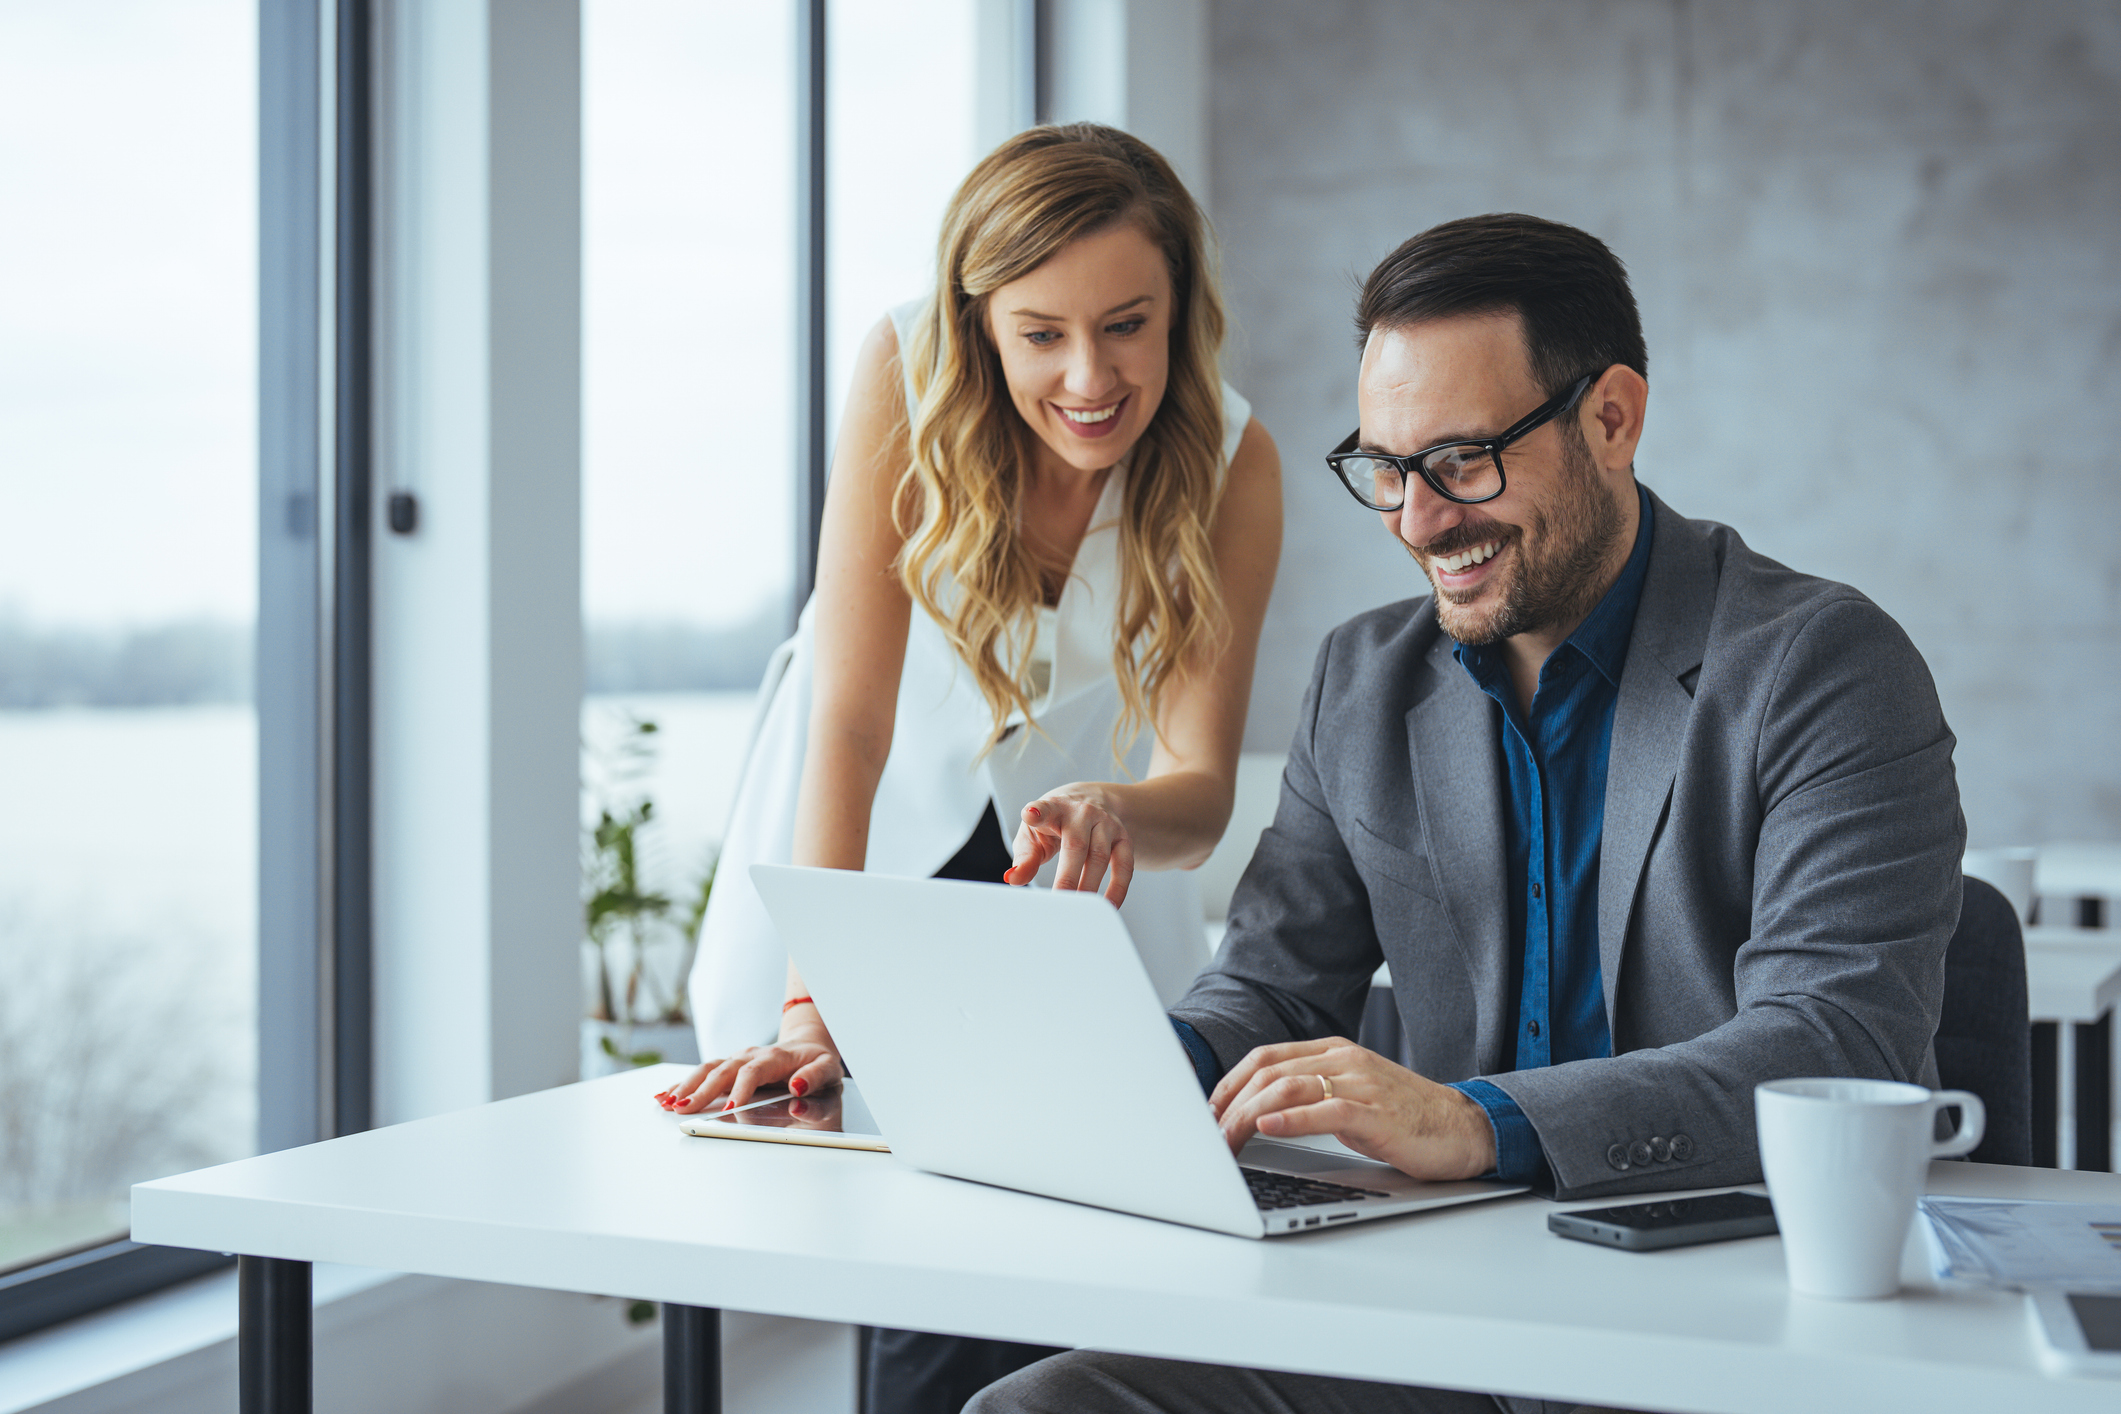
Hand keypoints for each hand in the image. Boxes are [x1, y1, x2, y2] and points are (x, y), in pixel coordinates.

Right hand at [657, 1004, 843, 1114]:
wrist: (808, 1044)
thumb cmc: (817, 1061)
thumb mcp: (828, 1069)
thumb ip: (814, 1078)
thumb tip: (797, 1089)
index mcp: (775, 1057)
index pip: (753, 1071)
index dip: (741, 1088)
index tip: (730, 1108)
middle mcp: (751, 1055)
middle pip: (723, 1070)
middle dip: (702, 1090)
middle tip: (684, 1109)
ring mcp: (738, 1058)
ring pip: (707, 1069)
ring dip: (686, 1086)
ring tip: (667, 1103)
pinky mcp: (729, 1065)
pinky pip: (704, 1072)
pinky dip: (684, 1083)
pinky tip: (665, 1095)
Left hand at [1004, 783, 1133, 904]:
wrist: (1092, 800)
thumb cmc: (1055, 822)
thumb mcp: (1034, 833)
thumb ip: (1024, 857)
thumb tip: (1013, 879)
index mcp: (1054, 808)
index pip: (1045, 808)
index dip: (1037, 812)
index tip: (1030, 815)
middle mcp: (1082, 813)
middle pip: (1076, 845)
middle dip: (1067, 877)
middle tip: (1059, 902)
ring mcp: (1106, 824)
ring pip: (1100, 857)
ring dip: (1089, 886)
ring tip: (1079, 911)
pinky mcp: (1123, 838)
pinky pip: (1124, 866)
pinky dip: (1118, 888)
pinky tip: (1108, 906)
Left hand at [1210, 1037, 1496, 1181]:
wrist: (1462, 1128)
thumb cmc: (1404, 1118)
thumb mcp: (1349, 1098)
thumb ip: (1311, 1096)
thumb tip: (1258, 1114)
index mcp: (1334, 1052)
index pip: (1265, 1057)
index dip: (1229, 1082)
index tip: (1206, 1110)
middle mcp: (1343, 1060)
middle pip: (1269, 1071)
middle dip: (1230, 1102)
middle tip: (1207, 1133)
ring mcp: (1361, 1082)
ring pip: (1288, 1087)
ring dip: (1248, 1114)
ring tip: (1226, 1138)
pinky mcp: (1376, 1113)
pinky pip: (1325, 1110)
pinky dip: (1290, 1118)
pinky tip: (1267, 1127)